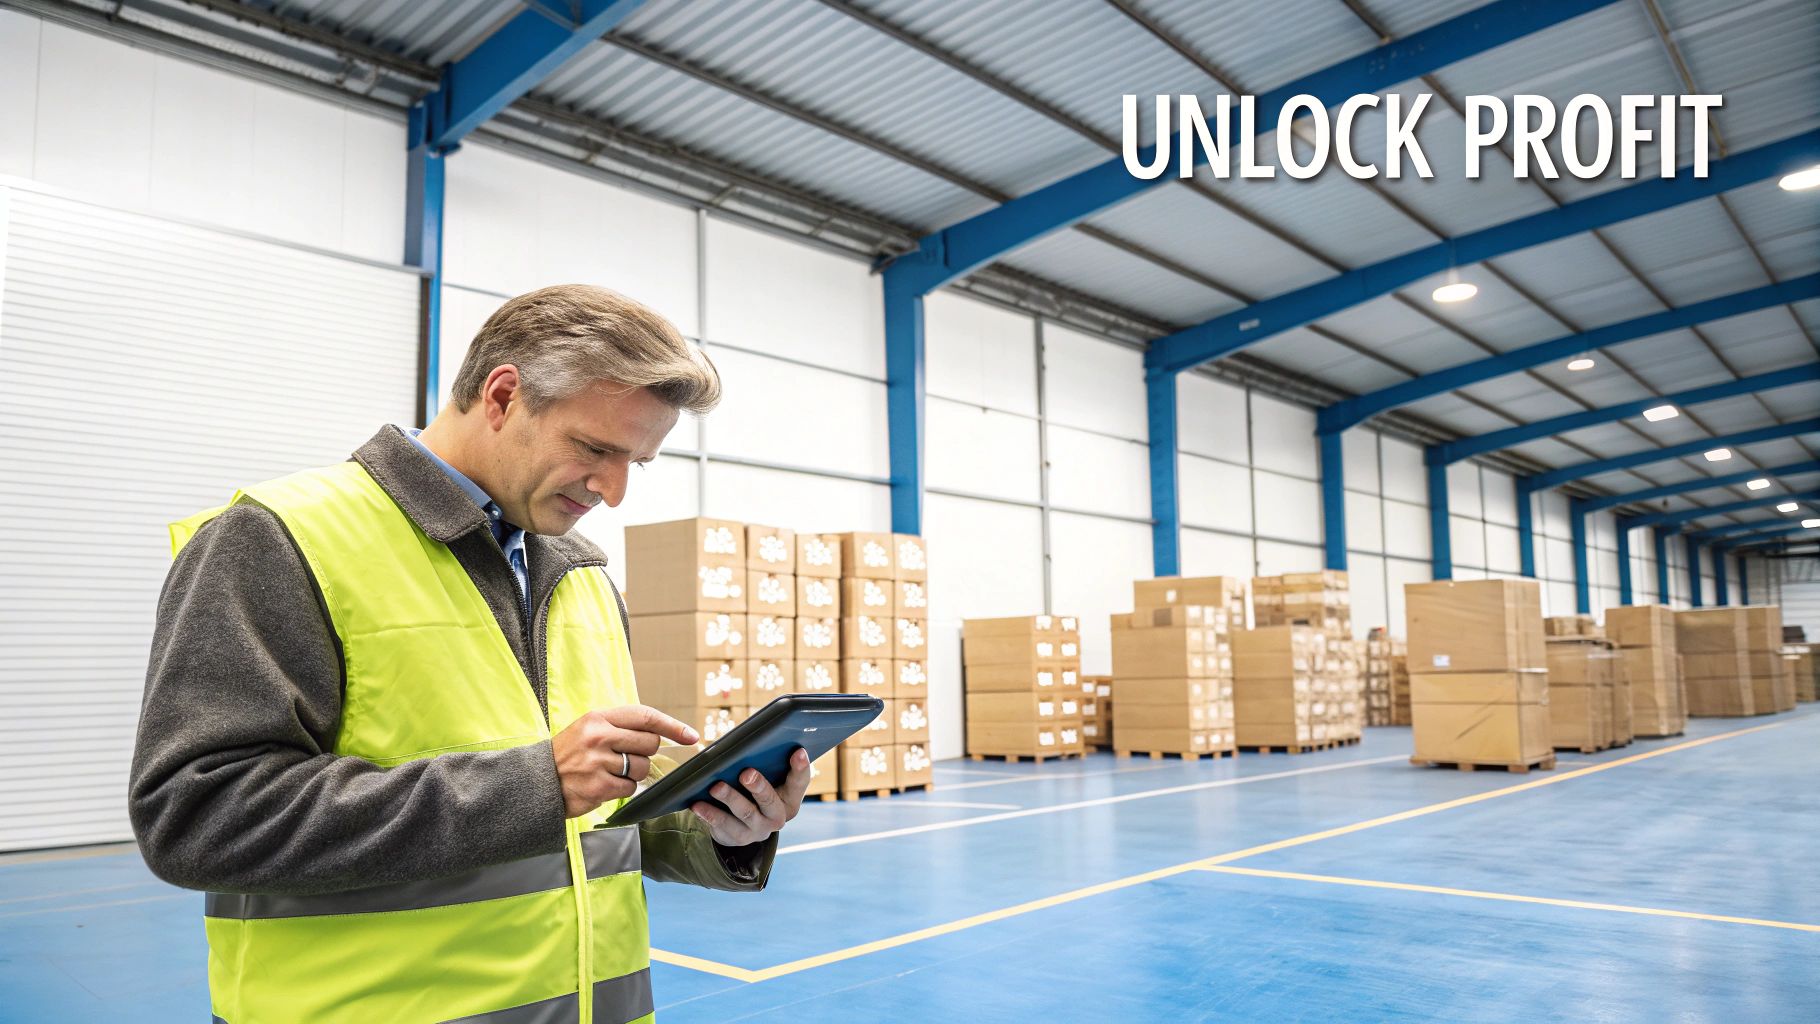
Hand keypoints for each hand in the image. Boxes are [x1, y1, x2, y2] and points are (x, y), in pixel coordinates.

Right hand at [553, 705, 697, 817]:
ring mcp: (598, 762)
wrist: (536, 782)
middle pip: (649, 744)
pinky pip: (630, 789)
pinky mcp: (598, 786)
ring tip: (609, 772)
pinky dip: (622, 790)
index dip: (672, 726)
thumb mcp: (589, 729)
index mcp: (598, 717)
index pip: (646, 716)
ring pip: (642, 768)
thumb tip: (660, 734)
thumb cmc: (567, 755)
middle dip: (645, 754)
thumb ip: (621, 728)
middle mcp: (599, 736)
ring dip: (633, 774)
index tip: (691, 735)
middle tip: (625, 758)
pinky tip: (603, 785)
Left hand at [690, 747, 810, 845]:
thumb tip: (750, 742)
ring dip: (730, 799)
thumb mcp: (767, 780)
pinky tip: (698, 805)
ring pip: (745, 814)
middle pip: (770, 802)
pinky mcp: (738, 838)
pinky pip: (723, 827)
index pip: (799, 782)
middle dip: (758, 787)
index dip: (800, 767)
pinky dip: (710, 814)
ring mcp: (758, 830)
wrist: (743, 826)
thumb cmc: (756, 792)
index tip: (798, 751)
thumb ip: (767, 765)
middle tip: (746, 773)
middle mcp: (777, 817)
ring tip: (716, 787)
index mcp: (790, 798)